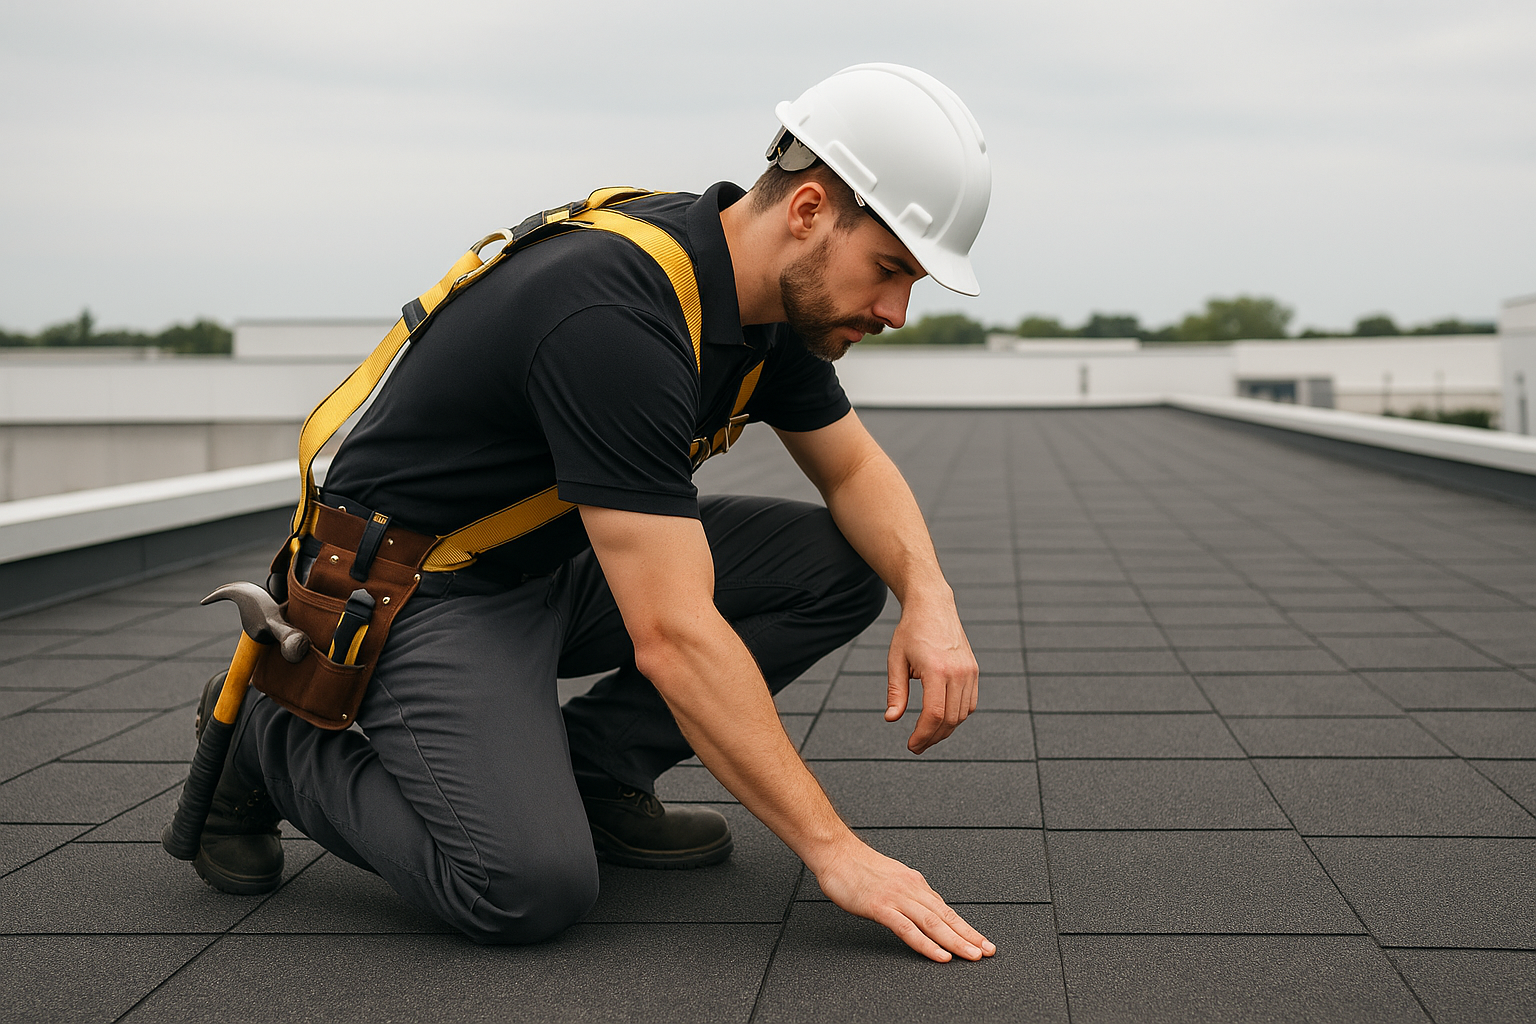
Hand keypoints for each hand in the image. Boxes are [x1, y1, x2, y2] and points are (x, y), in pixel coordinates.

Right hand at [813, 837, 994, 961]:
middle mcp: (910, 889)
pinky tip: (940, 955)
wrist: (835, 852)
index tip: (981, 941)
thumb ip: (908, 894)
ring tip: (972, 955)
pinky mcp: (880, 907)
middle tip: (988, 951)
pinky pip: (907, 929)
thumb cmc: (858, 866)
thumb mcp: (891, 878)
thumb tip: (924, 910)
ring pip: (933, 923)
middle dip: (969, 936)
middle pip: (945, 916)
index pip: (946, 909)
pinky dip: (926, 944)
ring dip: (956, 941)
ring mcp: (896, 898)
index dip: (965, 927)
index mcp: (914, 883)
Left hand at [886, 598, 978, 753]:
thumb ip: (895, 692)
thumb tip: (891, 719)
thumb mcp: (895, 660)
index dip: (923, 735)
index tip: (911, 745)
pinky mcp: (974, 671)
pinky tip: (942, 720)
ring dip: (946, 730)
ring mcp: (970, 672)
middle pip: (950, 719)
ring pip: (962, 714)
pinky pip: (970, 703)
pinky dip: (957, 716)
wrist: (932, 606)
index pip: (934, 714)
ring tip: (927, 735)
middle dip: (933, 737)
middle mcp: (958, 672)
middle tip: (916, 746)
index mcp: (937, 669)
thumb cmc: (911, 631)